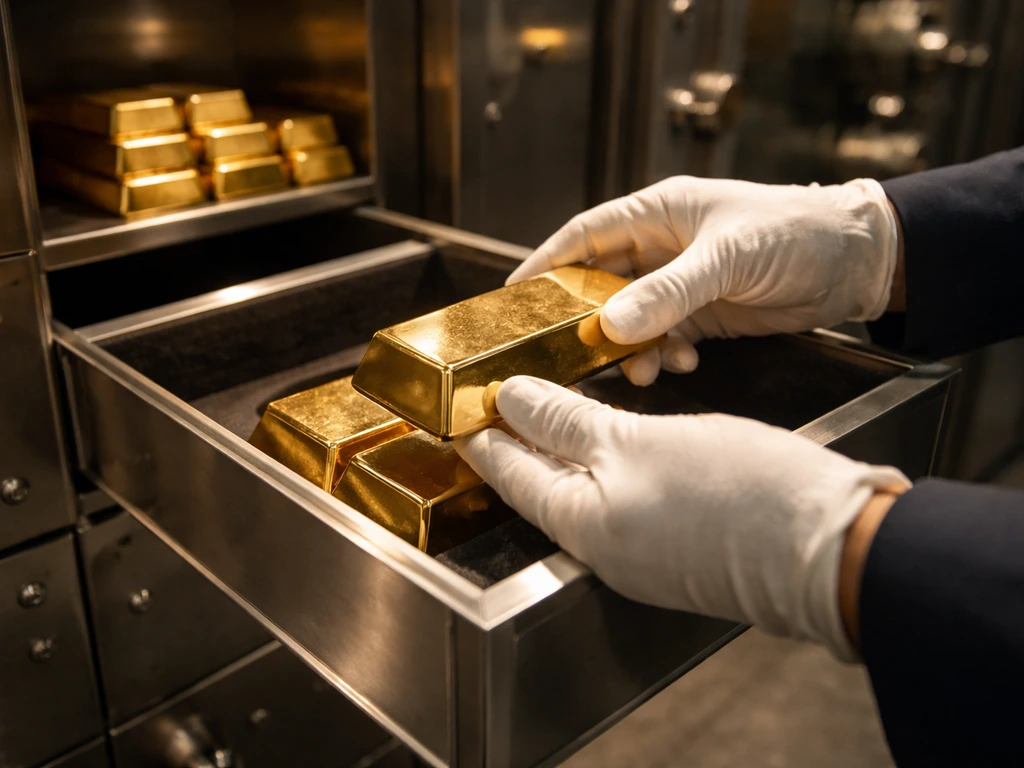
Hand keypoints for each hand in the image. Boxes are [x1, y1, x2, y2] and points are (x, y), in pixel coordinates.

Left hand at [455, 376, 908, 660]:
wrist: (835, 546)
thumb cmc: (740, 496)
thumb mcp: (639, 442)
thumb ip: (569, 422)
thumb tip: (515, 400)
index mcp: (582, 525)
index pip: (510, 474)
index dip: (485, 436)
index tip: (464, 409)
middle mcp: (605, 547)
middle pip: (545, 485)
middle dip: (522, 440)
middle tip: (503, 398)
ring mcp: (645, 550)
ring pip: (588, 489)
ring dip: (570, 445)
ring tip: (556, 404)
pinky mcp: (682, 542)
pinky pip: (628, 498)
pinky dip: (613, 462)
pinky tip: (618, 437)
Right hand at [510, 176, 899, 384]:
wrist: (856, 261)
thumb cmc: (794, 230)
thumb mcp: (727, 256)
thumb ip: (670, 291)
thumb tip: (611, 324)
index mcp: (658, 214)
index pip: (584, 236)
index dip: (546, 264)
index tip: (514, 295)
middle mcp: (661, 248)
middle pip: (600, 285)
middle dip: (586, 320)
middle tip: (570, 352)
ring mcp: (680, 284)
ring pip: (630, 321)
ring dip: (629, 347)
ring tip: (639, 368)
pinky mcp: (702, 316)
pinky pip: (663, 340)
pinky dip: (662, 357)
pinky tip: (679, 363)